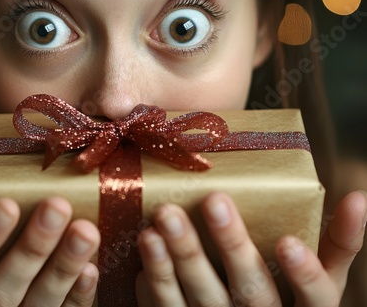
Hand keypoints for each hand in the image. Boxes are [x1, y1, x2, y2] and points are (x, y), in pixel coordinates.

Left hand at [136, 191, 366, 306]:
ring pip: (202, 299)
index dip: (303, 273)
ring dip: (179, 261)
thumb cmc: (292, 300)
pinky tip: (147, 246)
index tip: (287, 242)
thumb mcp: (322, 280)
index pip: (315, 297)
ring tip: (159, 224)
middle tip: (212, 200)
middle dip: (230, 245)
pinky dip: (156, 280)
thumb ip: (338, 245)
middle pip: (250, 290)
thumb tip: (360, 197)